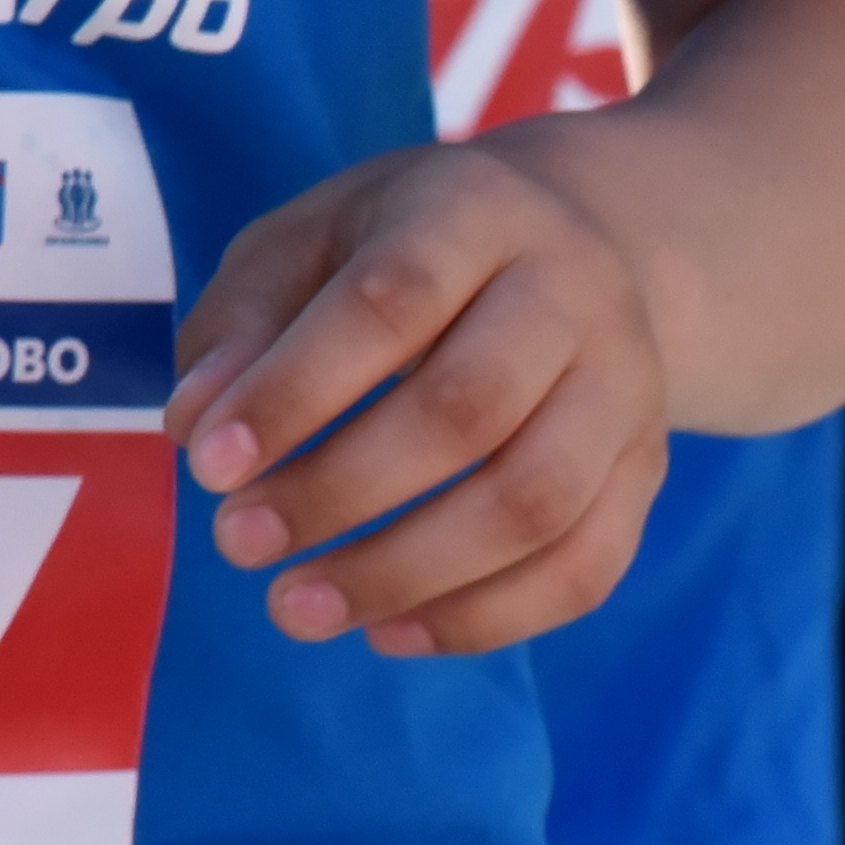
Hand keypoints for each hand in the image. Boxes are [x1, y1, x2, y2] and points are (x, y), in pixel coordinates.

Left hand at [173, 143, 671, 656]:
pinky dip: (483, 619)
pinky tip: (389, 631)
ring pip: (536, 504)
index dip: (295, 393)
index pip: (391, 305)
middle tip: (240, 544)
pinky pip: (583, 569)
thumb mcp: (312, 239)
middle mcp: (574, 294)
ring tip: (299, 607)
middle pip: (469, 412)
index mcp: (477, 212)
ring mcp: (627, 389)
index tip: (210, 467)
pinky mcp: (646, 471)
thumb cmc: (410, 251)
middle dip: (340, 493)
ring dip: (406, 573)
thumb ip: (246, 320)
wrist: (576, 250)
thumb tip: (198, 425)